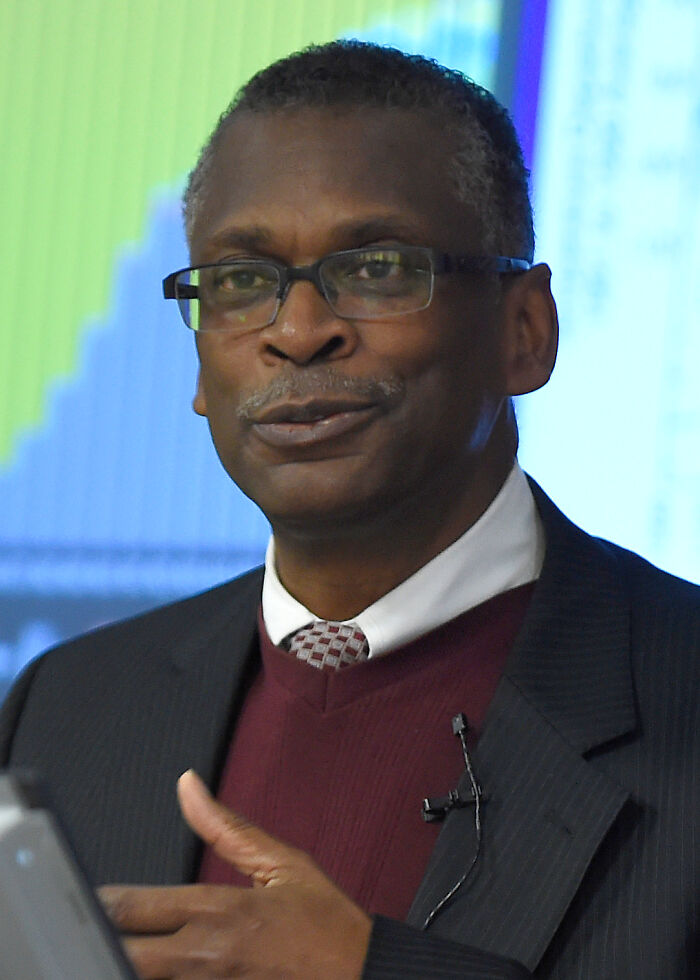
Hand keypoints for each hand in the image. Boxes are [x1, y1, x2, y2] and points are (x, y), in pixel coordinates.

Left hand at [99, 770, 371, 978]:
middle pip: (123, 952)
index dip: (102, 901)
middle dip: (103, 938)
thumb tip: (189, 787)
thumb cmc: (326, 926)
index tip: (91, 896)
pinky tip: (158, 969)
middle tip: (92, 928)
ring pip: (140, 978)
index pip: (133, 906)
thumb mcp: (282, 862)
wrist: (364, 976)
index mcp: (218, 909)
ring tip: (116, 948)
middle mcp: (204, 955)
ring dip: (125, 961)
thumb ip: (225, 826)